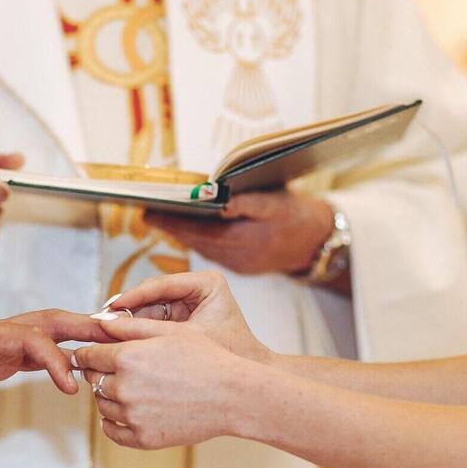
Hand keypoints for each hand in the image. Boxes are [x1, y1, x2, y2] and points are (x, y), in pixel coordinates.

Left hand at [0, 310, 109, 423]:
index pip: (30, 338)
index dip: (54, 359)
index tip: (70, 386)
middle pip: (49, 321)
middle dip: (83, 326)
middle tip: (119, 337)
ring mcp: (2, 342)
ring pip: (49, 330)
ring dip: (80, 335)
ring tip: (114, 345)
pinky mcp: (3, 355)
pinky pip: (41, 348)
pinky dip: (65, 353)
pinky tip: (85, 363)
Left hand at [73, 319, 255, 448]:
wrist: (233, 396)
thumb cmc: (206, 358)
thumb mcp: (169, 332)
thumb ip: (129, 326)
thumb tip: (98, 322)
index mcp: (128, 357)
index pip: (88, 356)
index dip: (88, 354)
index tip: (91, 355)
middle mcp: (125, 387)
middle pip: (93, 380)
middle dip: (99, 373)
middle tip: (116, 370)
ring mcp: (133, 415)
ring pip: (102, 405)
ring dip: (108, 396)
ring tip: (130, 389)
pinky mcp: (143, 438)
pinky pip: (112, 431)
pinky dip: (113, 422)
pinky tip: (127, 412)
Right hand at [101, 271, 271, 363]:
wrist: (249, 385)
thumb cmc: (226, 360)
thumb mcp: (183, 342)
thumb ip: (146, 330)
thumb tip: (106, 322)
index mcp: (206, 282)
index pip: (161, 285)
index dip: (132, 297)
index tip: (109, 308)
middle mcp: (196, 288)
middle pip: (152, 295)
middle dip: (127, 311)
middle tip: (100, 322)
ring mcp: (189, 303)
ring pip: (149, 309)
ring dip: (128, 323)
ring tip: (104, 334)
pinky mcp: (182, 319)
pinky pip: (153, 322)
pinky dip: (138, 334)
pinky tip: (119, 344)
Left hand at [144, 190, 332, 274]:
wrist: (318, 243)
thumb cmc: (298, 216)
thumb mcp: (277, 201)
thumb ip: (247, 202)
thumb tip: (219, 200)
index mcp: (247, 241)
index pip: (200, 232)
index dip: (173, 222)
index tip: (148, 211)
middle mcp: (239, 257)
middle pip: (196, 242)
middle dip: (171, 227)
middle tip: (148, 213)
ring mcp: (239, 265)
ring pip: (202, 249)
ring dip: (182, 234)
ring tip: (161, 218)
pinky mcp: (241, 267)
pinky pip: (213, 253)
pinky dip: (198, 240)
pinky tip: (188, 228)